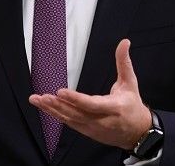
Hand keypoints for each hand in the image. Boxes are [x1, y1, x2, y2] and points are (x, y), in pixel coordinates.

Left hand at [28, 39, 150, 149]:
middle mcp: (101, 120)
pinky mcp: (87, 131)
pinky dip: (56, 115)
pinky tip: (45, 107)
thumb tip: (124, 42)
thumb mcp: (130, 82)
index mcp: (113, 107)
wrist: (136, 133)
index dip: (75, 99)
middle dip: (58, 105)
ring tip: (38, 100)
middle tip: (42, 96)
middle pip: (76, 113)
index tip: (60, 91)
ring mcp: (92, 128)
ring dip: (52, 110)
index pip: (91, 104)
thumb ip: (124, 62)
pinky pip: (69, 123)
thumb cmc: (132, 105)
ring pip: (69, 119)